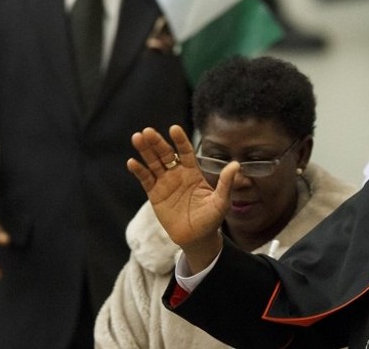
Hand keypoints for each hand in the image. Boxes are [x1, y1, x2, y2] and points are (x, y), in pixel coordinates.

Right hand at [127, 125, 237, 271]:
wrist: (197, 238)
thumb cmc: (211, 219)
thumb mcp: (221, 201)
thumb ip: (226, 183)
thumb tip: (236, 165)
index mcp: (193, 172)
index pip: (186, 152)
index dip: (180, 140)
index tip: (174, 129)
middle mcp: (178, 174)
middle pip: (166, 154)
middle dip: (157, 142)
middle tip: (148, 131)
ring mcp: (165, 183)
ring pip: (153, 163)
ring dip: (145, 151)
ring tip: (137, 138)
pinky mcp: (155, 194)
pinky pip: (146, 180)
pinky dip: (139, 171)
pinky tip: (132, 162)